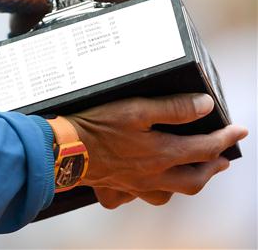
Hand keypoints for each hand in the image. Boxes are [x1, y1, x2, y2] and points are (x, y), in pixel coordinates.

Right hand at [51, 93, 246, 206]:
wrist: (63, 149)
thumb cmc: (97, 126)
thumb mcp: (137, 108)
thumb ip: (172, 108)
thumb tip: (204, 106)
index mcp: (162, 154)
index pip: (204, 148)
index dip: (225, 138)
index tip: (239, 131)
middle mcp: (153, 175)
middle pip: (194, 179)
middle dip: (213, 167)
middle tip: (223, 158)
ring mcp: (135, 186)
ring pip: (170, 193)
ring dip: (186, 182)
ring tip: (192, 172)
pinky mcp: (117, 190)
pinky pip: (139, 197)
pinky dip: (150, 191)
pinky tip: (147, 183)